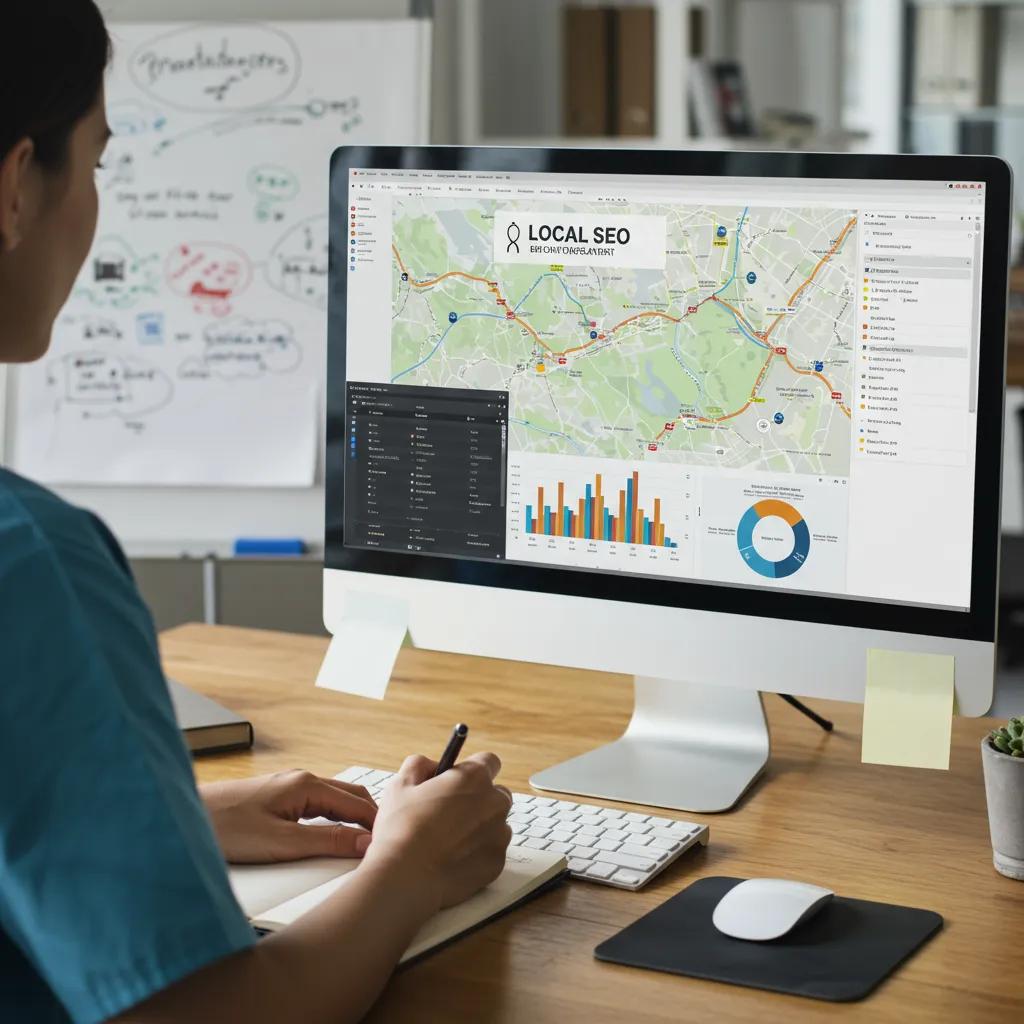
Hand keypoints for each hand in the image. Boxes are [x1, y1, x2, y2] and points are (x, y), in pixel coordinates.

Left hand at [201, 770, 376, 863]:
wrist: (182, 817)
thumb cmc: (226, 828)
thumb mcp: (281, 842)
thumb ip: (326, 842)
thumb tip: (365, 843)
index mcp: (307, 785)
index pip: (358, 803)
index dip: (377, 825)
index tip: (393, 845)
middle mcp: (301, 780)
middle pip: (350, 796)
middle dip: (369, 818)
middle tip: (385, 844)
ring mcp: (287, 787)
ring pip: (333, 801)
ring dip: (351, 818)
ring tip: (363, 843)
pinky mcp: (275, 799)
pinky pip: (316, 806)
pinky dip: (332, 819)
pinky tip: (331, 835)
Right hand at [362, 752, 511, 910]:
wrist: (405, 878)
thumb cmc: (401, 829)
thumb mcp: (401, 783)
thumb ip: (420, 764)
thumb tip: (431, 766)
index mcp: (474, 778)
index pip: (489, 761)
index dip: (472, 769)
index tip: (459, 780)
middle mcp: (494, 803)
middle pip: (496, 793)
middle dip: (478, 799)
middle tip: (449, 813)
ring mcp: (499, 834)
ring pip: (496, 823)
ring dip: (480, 827)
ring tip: (448, 840)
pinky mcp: (497, 862)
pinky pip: (493, 850)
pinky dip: (478, 852)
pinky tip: (452, 858)